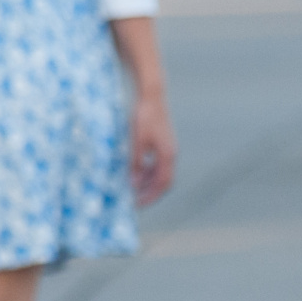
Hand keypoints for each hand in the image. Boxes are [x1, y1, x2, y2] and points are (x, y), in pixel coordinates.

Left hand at [128, 90, 176, 205]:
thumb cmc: (143, 116)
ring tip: (131, 190)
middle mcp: (170, 154)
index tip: (136, 204)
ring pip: (159, 173)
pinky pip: (155, 163)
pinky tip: (133, 173)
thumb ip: (135, 163)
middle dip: (149, 193)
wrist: (151, 95)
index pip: (163, 184)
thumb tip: (133, 184)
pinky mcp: (161, 142)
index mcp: (167, 155)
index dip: (150, 196)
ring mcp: (167, 148)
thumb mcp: (136, 141)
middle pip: (162, 181)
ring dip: (146, 183)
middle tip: (132, 201)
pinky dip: (146, 172)